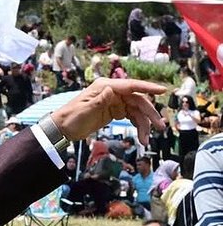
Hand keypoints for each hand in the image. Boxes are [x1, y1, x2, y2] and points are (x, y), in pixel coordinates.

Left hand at [49, 78, 167, 145]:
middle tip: (160, 126)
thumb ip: (100, 100)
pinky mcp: (114, 112)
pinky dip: (137, 125)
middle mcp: (112, 92)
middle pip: (138, 100)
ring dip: (144, 124)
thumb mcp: (85, 109)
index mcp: (106, 86)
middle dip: (149, 114)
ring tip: (146, 139)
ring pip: (136, 110)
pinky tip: (141, 135)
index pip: (131, 86)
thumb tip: (111, 90)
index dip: (148, 88)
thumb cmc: (71, 117)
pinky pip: (131, 116)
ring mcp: (114, 102)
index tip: (163, 90)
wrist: (62, 129)